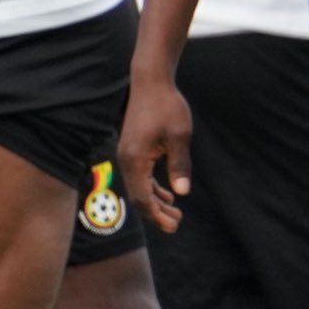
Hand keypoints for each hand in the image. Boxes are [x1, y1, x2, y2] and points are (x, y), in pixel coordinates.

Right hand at [120, 74, 194, 235]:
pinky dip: (152, 188)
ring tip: (175, 214)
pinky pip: (140, 176)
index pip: (142, 197)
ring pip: (139, 188)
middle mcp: (127, 160)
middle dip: (156, 213)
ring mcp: (128, 155)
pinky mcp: (133, 150)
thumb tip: (182, 193)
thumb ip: (180, 164)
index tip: (172, 226)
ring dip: (156, 202)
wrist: (151, 82)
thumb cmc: (167, 106)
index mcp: (135, 159)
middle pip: (138, 196)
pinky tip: (167, 194)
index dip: (156, 215)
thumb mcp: (179, 135)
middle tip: (176, 225)